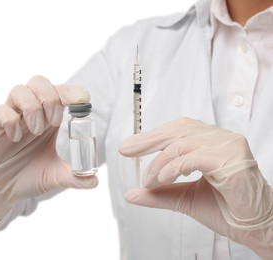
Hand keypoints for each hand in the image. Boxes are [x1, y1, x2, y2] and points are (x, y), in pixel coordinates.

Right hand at [0, 76, 97, 224]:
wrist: (1, 191)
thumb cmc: (29, 176)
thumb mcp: (54, 176)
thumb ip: (74, 177)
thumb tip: (95, 181)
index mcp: (49, 118)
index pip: (61, 92)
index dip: (72, 91)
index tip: (83, 101)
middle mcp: (31, 112)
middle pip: (39, 82)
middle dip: (50, 97)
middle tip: (55, 121)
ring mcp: (12, 117)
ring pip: (19, 90)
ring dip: (32, 108)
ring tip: (36, 131)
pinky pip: (0, 110)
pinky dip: (11, 121)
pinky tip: (15, 138)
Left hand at [119, 117, 272, 258]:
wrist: (253, 228)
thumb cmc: (226, 209)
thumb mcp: (182, 198)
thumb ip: (158, 193)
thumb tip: (132, 193)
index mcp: (211, 142)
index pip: (178, 129)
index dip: (152, 135)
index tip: (129, 146)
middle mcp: (221, 139)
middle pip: (178, 130)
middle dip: (148, 141)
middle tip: (127, 150)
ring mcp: (229, 147)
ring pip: (182, 143)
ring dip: (159, 162)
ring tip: (149, 180)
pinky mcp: (233, 161)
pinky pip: (194, 157)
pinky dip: (173, 168)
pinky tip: (163, 179)